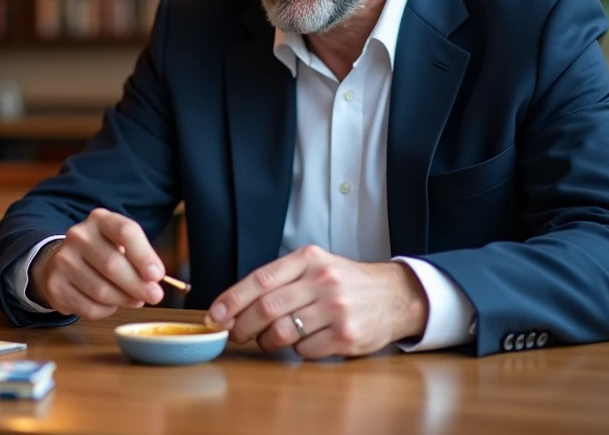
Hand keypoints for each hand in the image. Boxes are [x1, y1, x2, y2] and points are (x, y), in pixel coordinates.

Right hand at [30, 208, 164, 319]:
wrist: (61, 262)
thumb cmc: (102, 253)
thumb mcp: (121, 246)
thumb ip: (140, 259)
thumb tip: (154, 282)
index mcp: (100, 220)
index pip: (125, 231)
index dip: (144, 255)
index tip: (157, 275)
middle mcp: (78, 236)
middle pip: (113, 264)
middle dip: (138, 285)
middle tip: (154, 296)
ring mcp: (63, 260)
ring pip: (101, 290)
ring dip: (123, 300)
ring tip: (133, 299)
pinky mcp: (55, 285)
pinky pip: (89, 307)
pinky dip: (106, 311)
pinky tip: (110, 304)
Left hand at [206, 245, 428, 358]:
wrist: (393, 295)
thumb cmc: (344, 282)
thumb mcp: (314, 266)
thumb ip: (279, 280)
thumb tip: (233, 305)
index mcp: (309, 259)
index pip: (260, 279)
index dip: (232, 299)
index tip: (215, 315)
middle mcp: (323, 281)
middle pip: (267, 308)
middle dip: (242, 325)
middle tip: (235, 334)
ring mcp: (336, 309)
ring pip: (282, 332)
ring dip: (266, 340)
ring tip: (267, 339)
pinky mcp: (347, 336)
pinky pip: (305, 350)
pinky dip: (296, 350)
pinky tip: (303, 341)